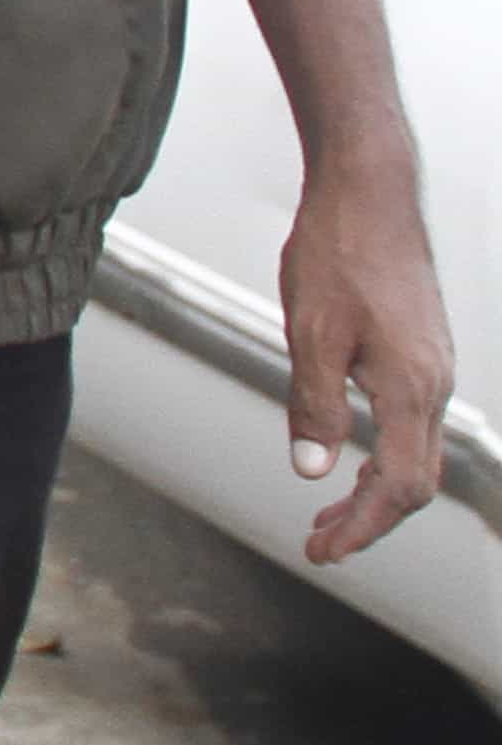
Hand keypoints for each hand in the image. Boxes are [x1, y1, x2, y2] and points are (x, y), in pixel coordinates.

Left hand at [278, 149, 456, 560]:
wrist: (370, 191)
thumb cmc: (336, 252)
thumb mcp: (310, 330)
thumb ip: (314, 403)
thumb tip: (313, 471)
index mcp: (411, 388)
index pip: (397, 486)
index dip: (362, 527)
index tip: (323, 553)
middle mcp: (434, 384)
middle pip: (415, 481)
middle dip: (369, 520)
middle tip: (319, 546)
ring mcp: (433, 367)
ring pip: (415, 453)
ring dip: (374, 490)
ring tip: (327, 514)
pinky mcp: (422, 351)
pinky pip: (411, 423)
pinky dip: (382, 454)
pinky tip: (348, 454)